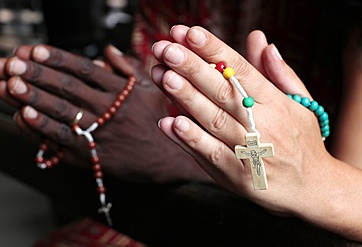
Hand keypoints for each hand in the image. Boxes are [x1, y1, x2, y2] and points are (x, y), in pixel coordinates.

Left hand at [0, 44, 210, 182]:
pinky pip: (64, 140)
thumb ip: (130, 68)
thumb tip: (108, 50)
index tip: (34, 51)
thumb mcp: (152, 90)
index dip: (58, 58)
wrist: (167, 159)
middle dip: (37, 74)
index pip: (84, 69)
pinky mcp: (94, 154)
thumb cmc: (158, 122)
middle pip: (68, 87)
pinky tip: (25, 116)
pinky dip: (43, 128)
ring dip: (34, 97)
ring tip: (10, 85)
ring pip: (62, 112)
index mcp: (122, 91)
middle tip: (12, 63)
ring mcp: (100, 132)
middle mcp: (109, 109)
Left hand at [151, 25, 338, 216]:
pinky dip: (190, 139)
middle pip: (223, 92)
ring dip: (186, 98)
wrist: (313, 189)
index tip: (191, 33)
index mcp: (276, 103)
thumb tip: (260, 40)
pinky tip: (170, 123)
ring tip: (164, 76)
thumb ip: (278, 72)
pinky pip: (210, 154)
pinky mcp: (235, 175)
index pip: (241, 71)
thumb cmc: (303, 141)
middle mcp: (262, 125)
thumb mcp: (299, 103)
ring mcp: (247, 151)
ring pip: (212, 120)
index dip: (215, 51)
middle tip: (167, 49)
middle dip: (193, 68)